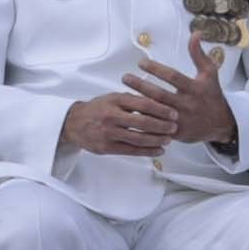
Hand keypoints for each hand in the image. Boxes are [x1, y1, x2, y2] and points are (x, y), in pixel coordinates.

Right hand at [57, 90, 173, 162]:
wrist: (73, 123)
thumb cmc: (97, 109)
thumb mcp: (112, 98)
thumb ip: (132, 100)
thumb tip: (157, 103)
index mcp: (115, 100)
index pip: (143, 104)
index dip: (160, 109)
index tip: (173, 113)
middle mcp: (111, 116)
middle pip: (142, 122)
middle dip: (162, 126)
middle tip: (174, 127)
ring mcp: (108, 133)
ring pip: (138, 138)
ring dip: (156, 140)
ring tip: (168, 140)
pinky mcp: (106, 147)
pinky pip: (131, 151)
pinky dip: (147, 151)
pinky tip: (158, 151)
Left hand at [121, 47, 239, 154]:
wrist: (221, 124)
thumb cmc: (212, 95)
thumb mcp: (209, 73)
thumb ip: (199, 53)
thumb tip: (196, 32)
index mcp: (194, 88)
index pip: (172, 77)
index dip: (156, 69)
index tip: (141, 63)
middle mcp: (187, 104)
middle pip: (160, 95)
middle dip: (140, 86)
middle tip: (125, 77)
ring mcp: (181, 120)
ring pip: (156, 112)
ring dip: (139, 103)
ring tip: (123, 94)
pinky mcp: (176, 133)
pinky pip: (157, 127)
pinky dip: (144, 121)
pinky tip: (131, 113)